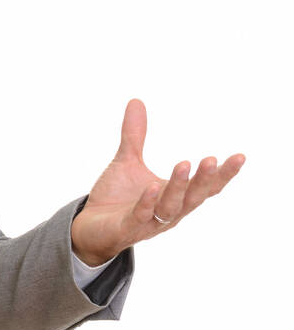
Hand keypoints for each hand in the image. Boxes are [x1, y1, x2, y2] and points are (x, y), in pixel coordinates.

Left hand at [70, 98, 244, 265]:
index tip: (239, 156)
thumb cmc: (116, 198)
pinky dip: (148, 202)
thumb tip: (136, 101)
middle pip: (193, 197)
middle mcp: (168, 211)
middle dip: (204, 179)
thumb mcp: (127, 162)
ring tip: (184, 164)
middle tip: (211, 159)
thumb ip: (135, 135)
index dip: (223, 174)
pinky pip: (141, 216)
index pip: (205, 187)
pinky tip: (151, 186)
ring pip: (170, 206)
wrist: (90, 227)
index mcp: (174, 195)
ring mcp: (149, 222)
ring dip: (178, 186)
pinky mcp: (127, 228)